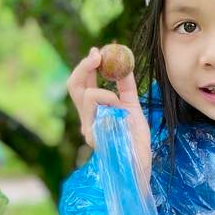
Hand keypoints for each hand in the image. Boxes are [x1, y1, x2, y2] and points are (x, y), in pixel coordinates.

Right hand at [67, 48, 151, 181]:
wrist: (140, 164)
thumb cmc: (136, 140)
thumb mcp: (133, 107)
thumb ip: (126, 87)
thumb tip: (124, 64)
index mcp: (94, 111)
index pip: (81, 84)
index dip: (86, 65)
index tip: (97, 51)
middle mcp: (87, 118)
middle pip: (74, 85)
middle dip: (84, 66)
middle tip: (97, 55)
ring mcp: (88, 127)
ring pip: (87, 95)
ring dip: (105, 91)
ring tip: (118, 103)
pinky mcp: (94, 135)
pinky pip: (98, 109)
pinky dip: (110, 103)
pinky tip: (120, 113)